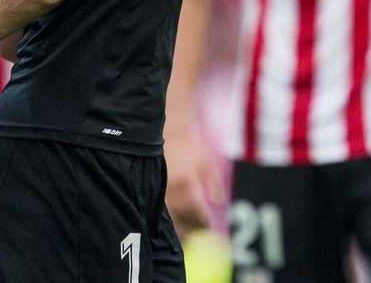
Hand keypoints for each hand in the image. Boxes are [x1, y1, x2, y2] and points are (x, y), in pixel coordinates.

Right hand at [164, 122, 225, 238]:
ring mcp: (159, 190)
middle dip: (189, 233)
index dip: (203, 223)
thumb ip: (213, 184)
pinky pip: (157, 210)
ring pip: (167, 218)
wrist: (168, 130)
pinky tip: (168, 224)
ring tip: (183, 237)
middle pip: (181, 221)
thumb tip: (220, 203)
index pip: (197, 212)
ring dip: (176, 230)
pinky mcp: (150, 188)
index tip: (208, 229)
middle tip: (196, 240)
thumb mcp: (206, 163)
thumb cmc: (190, 146)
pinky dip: (163, 220)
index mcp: (187, 184)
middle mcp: (172, 190)